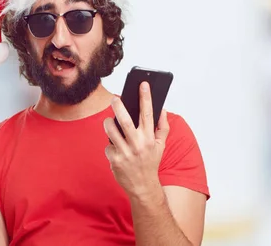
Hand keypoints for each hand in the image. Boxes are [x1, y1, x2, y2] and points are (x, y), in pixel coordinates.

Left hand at [103, 82, 169, 197]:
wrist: (143, 186)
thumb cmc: (150, 162)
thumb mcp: (161, 146)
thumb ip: (162, 127)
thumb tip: (162, 109)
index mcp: (150, 138)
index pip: (148, 113)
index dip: (146, 97)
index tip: (143, 84)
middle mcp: (138, 144)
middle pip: (125, 120)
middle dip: (118, 106)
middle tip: (114, 98)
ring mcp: (125, 152)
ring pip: (111, 130)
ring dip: (108, 123)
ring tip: (110, 121)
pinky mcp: (115, 159)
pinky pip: (107, 145)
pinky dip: (110, 144)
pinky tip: (115, 148)